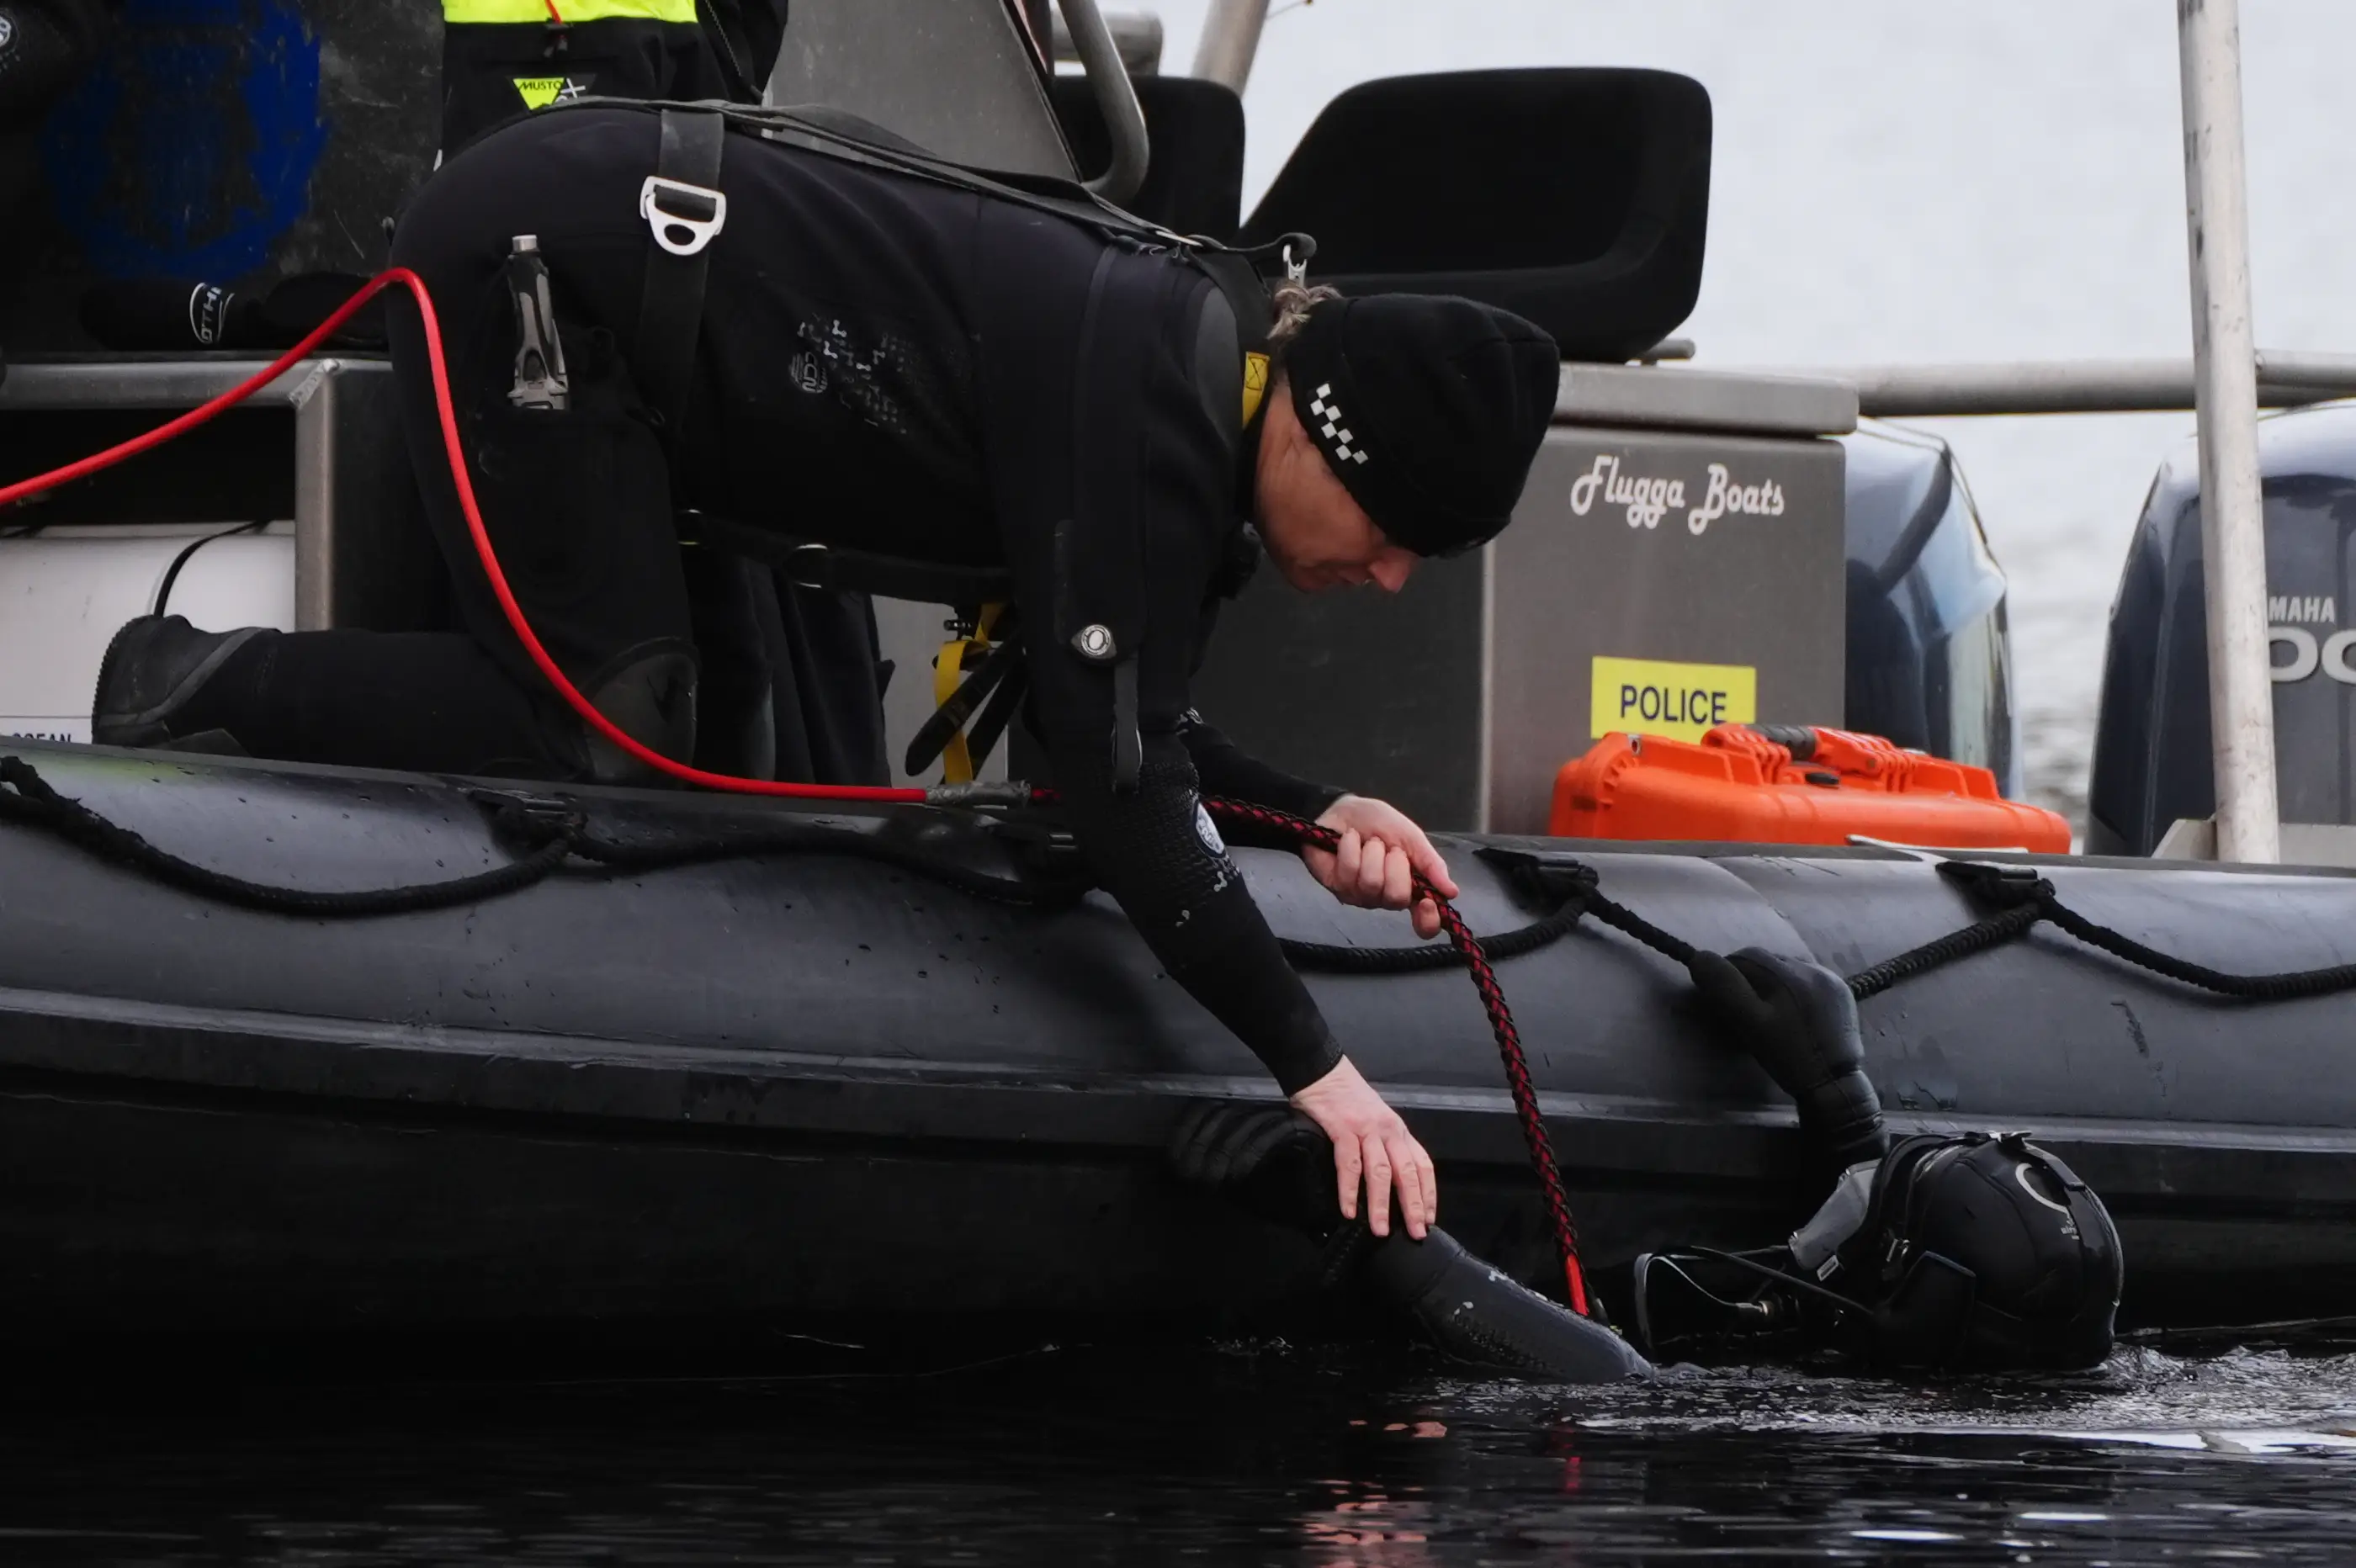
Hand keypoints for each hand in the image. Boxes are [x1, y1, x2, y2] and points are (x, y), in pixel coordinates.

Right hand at [1288, 1056, 1435, 1239]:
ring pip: (1380, 1172)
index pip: (1422, 1165)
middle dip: (1413, 1206)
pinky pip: (1350, 1163)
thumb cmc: (1347, 1098)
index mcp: (1398, 1131)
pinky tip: (1349, 1210)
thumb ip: (1383, 1146)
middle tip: (1416, 1233)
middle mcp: (1388, 1130)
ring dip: (1382, 1204)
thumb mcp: (1375, 1119)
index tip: (1430, 1219)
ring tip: (1381, 1230)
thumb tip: (1388, 1183)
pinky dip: (1350, 1189)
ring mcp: (1366, 1129)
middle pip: (1407, 1172)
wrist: (1323, 1070)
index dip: (1428, 1193)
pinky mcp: (1343, 1127)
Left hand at [1303, 795, 1459, 939]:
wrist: (1345, 809)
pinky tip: (1349, 839)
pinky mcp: (1336, 886)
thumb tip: (1452, 891)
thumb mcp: (1411, 837)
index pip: (1423, 924)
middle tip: (1390, 848)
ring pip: (1372, 884)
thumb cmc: (1379, 824)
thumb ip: (1431, 864)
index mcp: (1409, 888)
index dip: (1428, 920)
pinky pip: (1349, 872)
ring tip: (1369, 841)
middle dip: (1396, 865)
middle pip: (1397, 899)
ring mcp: (1359, 895)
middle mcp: (1385, 898)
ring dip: (1373, 853)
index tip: (1427, 902)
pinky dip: (1351, 847)